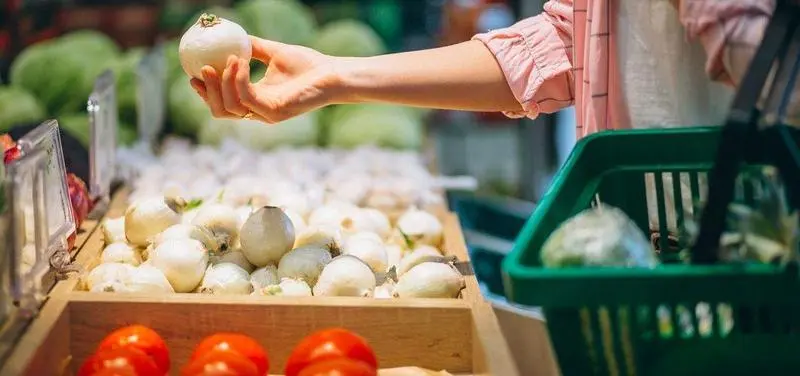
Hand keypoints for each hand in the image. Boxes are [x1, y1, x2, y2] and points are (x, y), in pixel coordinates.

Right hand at [190, 36, 339, 122]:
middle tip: (201, 70)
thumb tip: (233, 35)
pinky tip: (239, 61)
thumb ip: (253, 47)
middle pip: (221, 111)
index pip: (224, 103)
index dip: (206, 92)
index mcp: (257, 101)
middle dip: (207, 93)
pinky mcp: (274, 112)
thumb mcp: (273, 52)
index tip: (194, 74)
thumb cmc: (308, 65)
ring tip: (226, 60)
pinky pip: (246, 97)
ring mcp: (266, 115)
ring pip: (230, 107)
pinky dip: (238, 79)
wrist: (332, 73)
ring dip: (223, 82)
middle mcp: (259, 112)